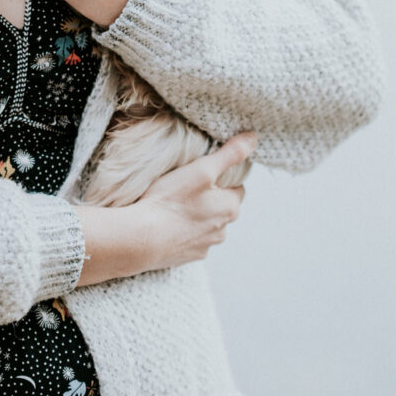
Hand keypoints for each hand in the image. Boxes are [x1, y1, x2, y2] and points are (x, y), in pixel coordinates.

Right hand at [74, 132, 254, 286]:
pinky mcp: (187, 257)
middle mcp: (223, 231)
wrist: (143, 239)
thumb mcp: (202, 169)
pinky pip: (190, 240)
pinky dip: (183, 231)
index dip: (222, 177)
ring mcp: (205, 246)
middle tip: (187, 185)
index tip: (204, 172)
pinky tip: (167, 223)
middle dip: (209, 197)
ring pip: (206, 224)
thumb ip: (229, 154)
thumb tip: (253, 138)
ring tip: (175, 203)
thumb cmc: (171, 200)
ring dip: (196, 215)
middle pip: (221, 207)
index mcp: (230, 208)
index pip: (236, 187)